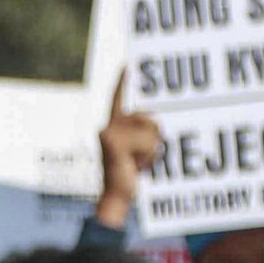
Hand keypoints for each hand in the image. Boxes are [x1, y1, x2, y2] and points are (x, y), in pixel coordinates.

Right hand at [97, 74, 160, 229]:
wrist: (115, 197)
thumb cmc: (128, 176)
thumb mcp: (140, 150)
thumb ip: (143, 133)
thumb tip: (155, 123)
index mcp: (112, 127)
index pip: (118, 100)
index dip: (122, 82)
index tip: (126, 64)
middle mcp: (108, 126)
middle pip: (149, 118)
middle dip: (153, 138)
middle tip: (138, 159)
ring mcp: (109, 134)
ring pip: (151, 130)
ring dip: (152, 150)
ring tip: (136, 164)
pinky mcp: (114, 142)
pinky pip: (148, 142)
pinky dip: (148, 157)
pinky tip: (134, 167)